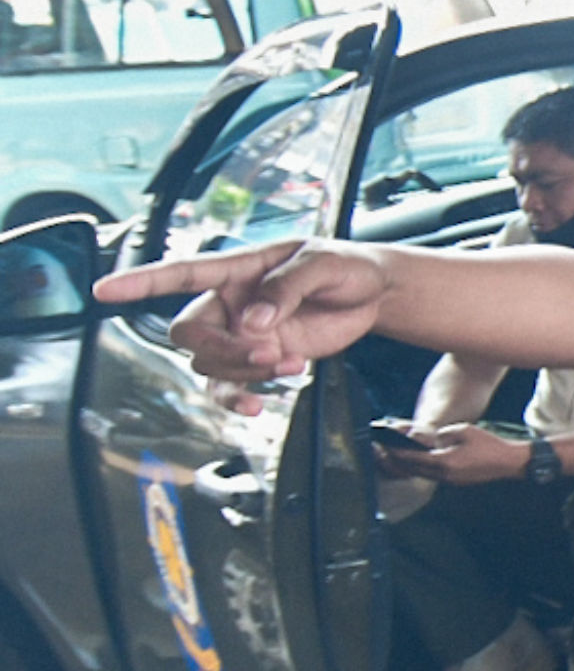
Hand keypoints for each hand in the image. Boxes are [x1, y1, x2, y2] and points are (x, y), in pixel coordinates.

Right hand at [95, 239, 393, 383]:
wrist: (372, 295)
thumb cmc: (344, 267)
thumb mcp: (322, 265)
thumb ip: (286, 287)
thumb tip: (254, 321)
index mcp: (237, 269)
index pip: (180, 273)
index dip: (140, 281)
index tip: (104, 290)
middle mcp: (229, 303)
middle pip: (189, 331)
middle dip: (221, 348)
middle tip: (266, 350)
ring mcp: (241, 335)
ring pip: (209, 363)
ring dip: (244, 370)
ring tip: (289, 362)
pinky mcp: (258, 360)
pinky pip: (227, 386)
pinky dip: (237, 399)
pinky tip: (258, 404)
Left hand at [390, 422, 533, 486]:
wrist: (508, 462)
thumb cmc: (489, 444)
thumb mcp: (463, 430)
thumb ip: (442, 434)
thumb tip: (431, 439)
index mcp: (445, 461)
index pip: (413, 457)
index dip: (397, 452)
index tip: (385, 445)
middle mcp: (444, 474)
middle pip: (413, 469)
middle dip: (398, 460)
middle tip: (384, 452)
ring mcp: (450, 480)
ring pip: (421, 474)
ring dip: (408, 466)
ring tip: (396, 457)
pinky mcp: (455, 481)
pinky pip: (432, 475)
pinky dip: (421, 468)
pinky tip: (417, 462)